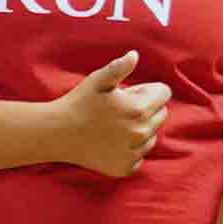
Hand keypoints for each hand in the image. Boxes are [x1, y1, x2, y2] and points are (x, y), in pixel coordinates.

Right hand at [23, 54, 162, 179]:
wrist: (58, 133)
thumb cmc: (78, 103)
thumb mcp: (98, 80)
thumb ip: (120, 67)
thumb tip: (135, 55)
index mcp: (138, 109)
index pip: (164, 94)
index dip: (148, 90)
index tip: (129, 93)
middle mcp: (141, 133)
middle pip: (161, 115)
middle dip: (147, 109)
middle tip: (120, 109)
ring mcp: (133, 153)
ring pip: (152, 136)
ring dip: (141, 129)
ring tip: (116, 126)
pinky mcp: (125, 168)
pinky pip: (140, 156)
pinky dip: (130, 149)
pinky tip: (112, 142)